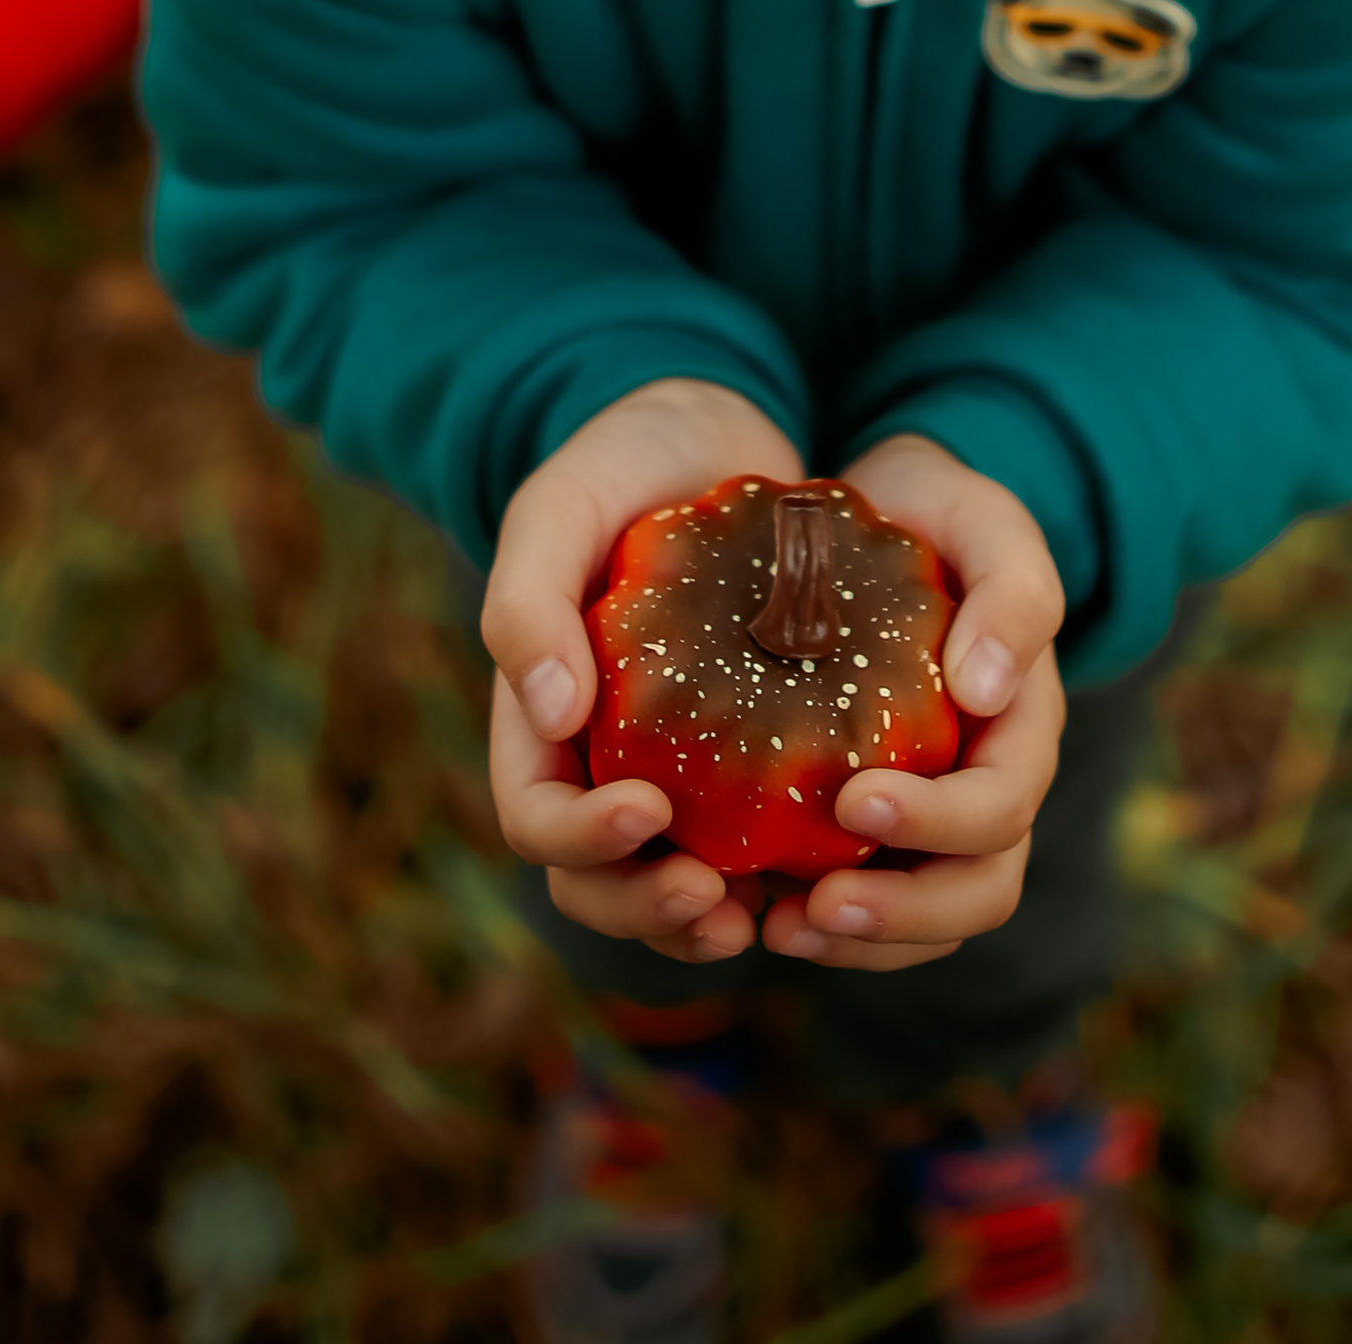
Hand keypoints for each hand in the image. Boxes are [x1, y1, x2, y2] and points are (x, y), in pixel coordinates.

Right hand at [483, 377, 801, 967]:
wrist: (702, 433)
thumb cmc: (617, 464)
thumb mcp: (558, 508)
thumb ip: (529, 600)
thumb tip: (550, 715)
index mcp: (541, 721)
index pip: (539, 817)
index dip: (581, 841)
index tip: (646, 811)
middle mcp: (601, 763)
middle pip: (600, 880)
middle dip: (648, 909)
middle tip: (716, 900)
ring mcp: (673, 768)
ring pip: (673, 881)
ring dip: (706, 918)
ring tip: (764, 916)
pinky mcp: (745, 755)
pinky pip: (747, 838)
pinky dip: (772, 873)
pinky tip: (822, 871)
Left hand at [759, 430, 1066, 975]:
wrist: (889, 507)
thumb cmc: (943, 513)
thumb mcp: (989, 524)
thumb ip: (1013, 594)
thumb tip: (989, 692)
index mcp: (1021, 732)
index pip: (1001, 811)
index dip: (938, 826)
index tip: (854, 800)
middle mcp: (984, 789)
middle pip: (973, 894)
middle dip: (900, 916)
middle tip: (811, 908)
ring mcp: (930, 815)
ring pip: (919, 920)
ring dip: (855, 940)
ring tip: (772, 927)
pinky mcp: (868, 822)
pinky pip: (860, 898)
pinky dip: (815, 919)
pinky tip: (748, 906)